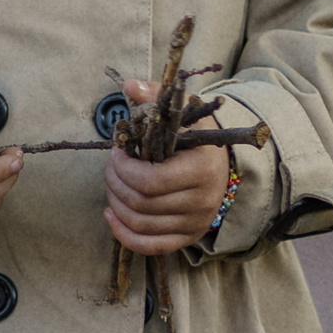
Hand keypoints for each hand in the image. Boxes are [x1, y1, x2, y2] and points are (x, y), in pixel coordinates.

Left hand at [103, 77, 232, 256]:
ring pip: (140, 224)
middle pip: (141, 203)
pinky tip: (111, 215)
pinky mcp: (187, 237)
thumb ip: (157, 96)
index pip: (150, 181)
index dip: (123, 169)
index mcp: (203, 168)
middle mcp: (203, 201)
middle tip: (111, 167)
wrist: (222, 165)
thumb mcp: (182, 112)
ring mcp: (196, 223)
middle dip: (115, 183)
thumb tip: (130, 86)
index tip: (115, 153)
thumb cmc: (196, 137)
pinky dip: (123, 234)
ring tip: (112, 185)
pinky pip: (149, 246)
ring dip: (116, 204)